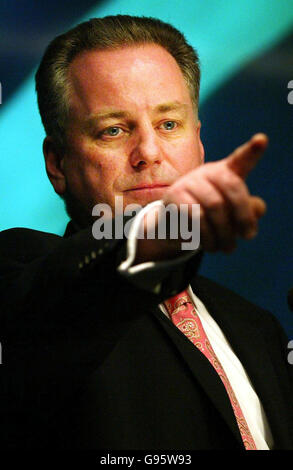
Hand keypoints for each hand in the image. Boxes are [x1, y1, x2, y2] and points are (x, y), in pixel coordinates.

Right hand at [162, 133, 267, 252]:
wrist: (172, 224)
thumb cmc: (208, 216)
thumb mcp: (231, 214)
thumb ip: (250, 210)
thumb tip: (258, 209)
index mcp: (225, 172)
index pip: (241, 159)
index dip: (253, 150)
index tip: (262, 140)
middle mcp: (207, 172)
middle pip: (233, 187)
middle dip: (243, 215)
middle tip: (248, 237)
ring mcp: (189, 182)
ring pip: (215, 207)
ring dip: (224, 233)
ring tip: (228, 248)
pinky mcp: (174, 197)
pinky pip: (196, 218)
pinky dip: (207, 236)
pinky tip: (209, 246)